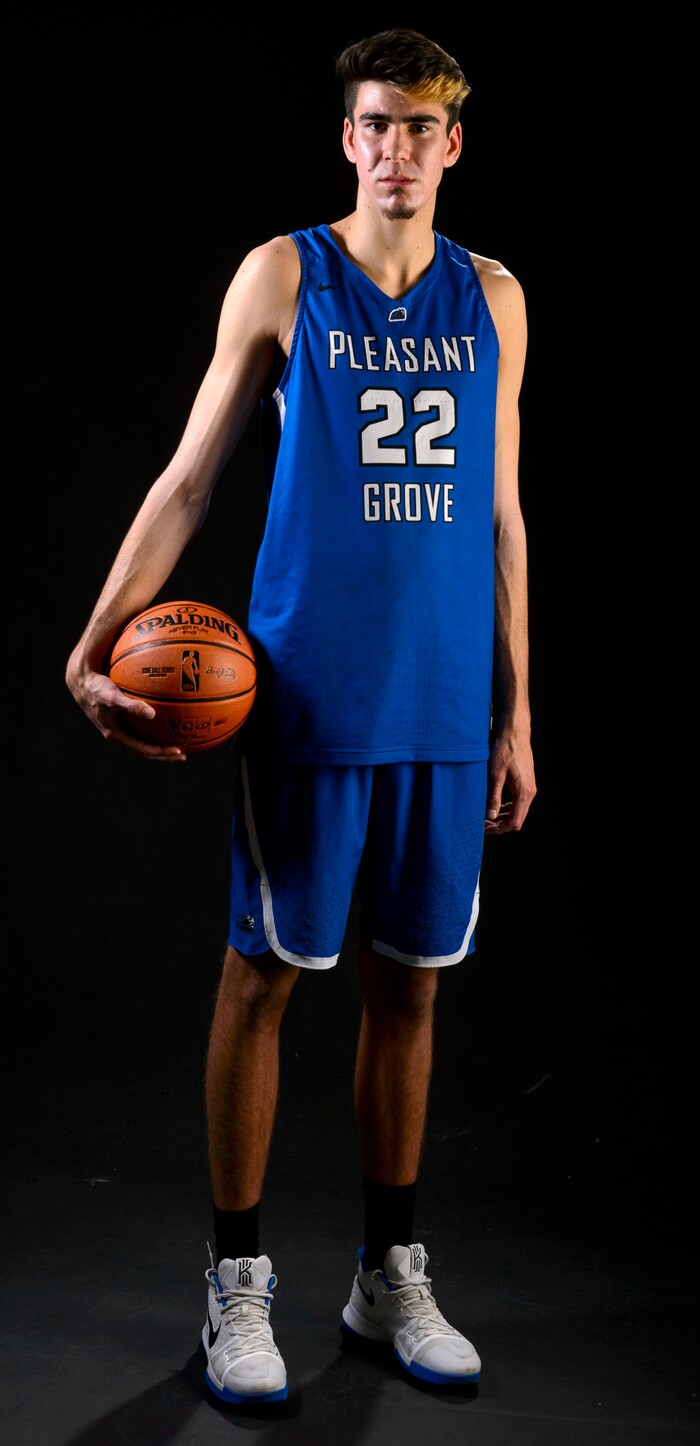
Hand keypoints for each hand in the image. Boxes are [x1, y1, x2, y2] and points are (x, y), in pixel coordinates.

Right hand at [65, 656, 186, 760]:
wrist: (81, 681)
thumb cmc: (96, 687)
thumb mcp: (112, 697)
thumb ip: (130, 705)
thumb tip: (152, 713)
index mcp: (115, 734)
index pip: (142, 750)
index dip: (160, 753)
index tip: (178, 752)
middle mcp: (118, 733)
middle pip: (144, 750)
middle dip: (163, 754)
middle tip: (182, 754)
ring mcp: (119, 727)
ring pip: (142, 740)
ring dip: (159, 744)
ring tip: (177, 741)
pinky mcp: (120, 718)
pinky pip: (140, 727)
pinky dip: (153, 727)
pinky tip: (165, 718)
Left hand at [485, 731, 535, 834]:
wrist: (515, 732)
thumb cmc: (506, 749)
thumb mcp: (495, 774)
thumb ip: (493, 797)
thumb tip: (490, 816)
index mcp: (524, 792)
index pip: (515, 822)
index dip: (500, 829)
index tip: (486, 829)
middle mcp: (530, 792)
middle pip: (517, 818)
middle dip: (500, 823)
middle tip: (483, 822)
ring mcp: (529, 787)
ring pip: (518, 810)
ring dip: (503, 815)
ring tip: (487, 814)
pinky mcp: (526, 782)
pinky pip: (518, 801)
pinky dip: (507, 806)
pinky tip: (495, 803)